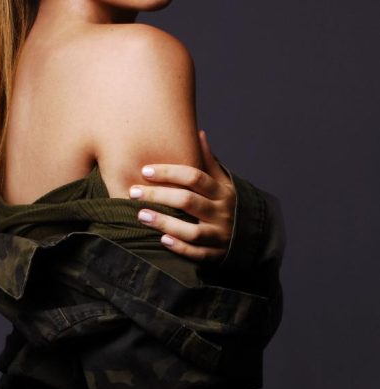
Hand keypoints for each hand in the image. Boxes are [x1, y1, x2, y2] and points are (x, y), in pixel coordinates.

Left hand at [128, 129, 235, 261]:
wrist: (254, 237)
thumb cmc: (229, 205)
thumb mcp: (224, 182)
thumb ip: (209, 161)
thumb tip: (198, 133)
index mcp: (222, 192)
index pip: (195, 177)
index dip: (169, 173)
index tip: (145, 170)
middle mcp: (222, 213)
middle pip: (188, 201)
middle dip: (159, 195)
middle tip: (134, 192)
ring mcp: (220, 235)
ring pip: (192, 230)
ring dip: (165, 223)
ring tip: (141, 216)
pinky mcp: (217, 255)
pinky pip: (198, 253)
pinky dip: (180, 248)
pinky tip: (162, 240)